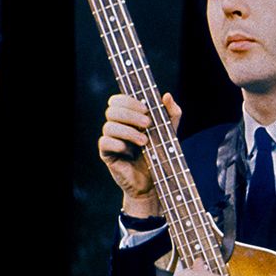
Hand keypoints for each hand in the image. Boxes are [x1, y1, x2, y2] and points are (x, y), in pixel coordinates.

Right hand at [97, 93, 181, 217]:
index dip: (129, 100)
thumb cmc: (161, 153)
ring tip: (145, 142)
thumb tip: (167, 95)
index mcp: (129, 117)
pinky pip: (104, 143)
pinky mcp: (107, 154)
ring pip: (108, 126)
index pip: (117, 100)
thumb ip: (171, 113)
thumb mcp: (170, 132)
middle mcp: (117, 126)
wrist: (157, 181)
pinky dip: (118, 144)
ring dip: (128, 131)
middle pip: (112, 110)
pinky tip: (130, 151)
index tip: (146, 108)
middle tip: (148, 124)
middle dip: (131, 115)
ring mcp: (111, 140)